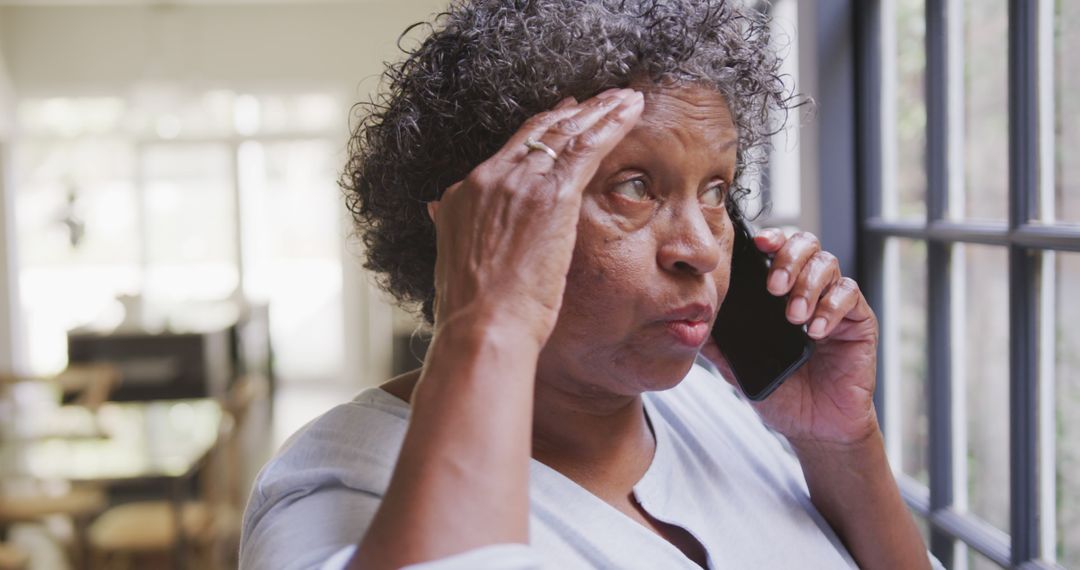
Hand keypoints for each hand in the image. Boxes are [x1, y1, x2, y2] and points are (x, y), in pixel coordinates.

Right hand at [427, 89, 644, 345]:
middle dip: (574, 112)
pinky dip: (612, 124)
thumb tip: (439, 212)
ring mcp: (520, 183)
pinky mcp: (553, 195)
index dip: (541, 130)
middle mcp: (488, 178)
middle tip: (601, 98)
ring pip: (566, 131)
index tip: (563, 117)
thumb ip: (454, 230)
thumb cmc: (473, 314)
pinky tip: (631, 111)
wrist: (481, 329)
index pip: (510, 150)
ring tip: (626, 97)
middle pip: (539, 131)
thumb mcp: (453, 262)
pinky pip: (588, 146)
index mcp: (464, 194)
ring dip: (600, 110)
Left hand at [702, 229, 878, 446]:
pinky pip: (850, 296)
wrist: (814, 428)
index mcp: (779, 292)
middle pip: (807, 244)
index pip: (777, 249)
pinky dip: (831, 308)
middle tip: (774, 287)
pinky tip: (814, 331)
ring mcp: (835, 303)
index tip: (757, 244)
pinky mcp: (859, 322)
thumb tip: (688, 320)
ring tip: (793, 317)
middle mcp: (809, 289)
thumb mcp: (739, 367)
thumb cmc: (780, 392)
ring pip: (829, 264)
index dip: (769, 239)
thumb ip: (718, 342)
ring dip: (808, 285)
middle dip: (789, 258)